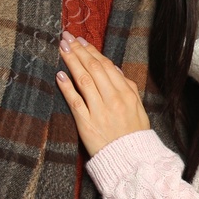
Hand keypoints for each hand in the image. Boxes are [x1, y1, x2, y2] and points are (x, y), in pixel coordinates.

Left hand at [56, 30, 150, 156]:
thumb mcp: (138, 108)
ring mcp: (100, 110)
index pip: (106, 66)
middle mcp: (114, 99)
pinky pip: (75, 101)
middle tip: (66, 37)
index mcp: (127, 93)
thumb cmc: (134, 135)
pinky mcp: (87, 123)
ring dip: (71, 62)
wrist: (131, 160)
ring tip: (62, 48)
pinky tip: (60, 75)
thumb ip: (127, 87)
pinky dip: (67, 87)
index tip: (81, 41)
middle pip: (93, 69)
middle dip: (79, 50)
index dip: (92, 51)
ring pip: (84, 80)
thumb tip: (114, 69)